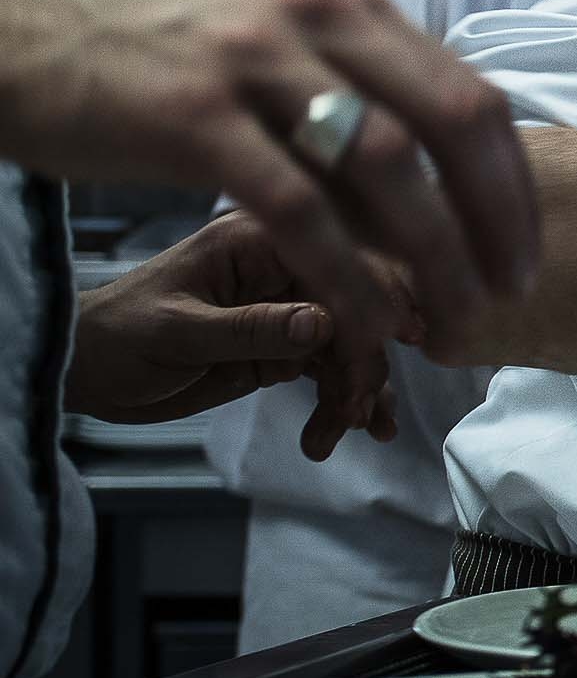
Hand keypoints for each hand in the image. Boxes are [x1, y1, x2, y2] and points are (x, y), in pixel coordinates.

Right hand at [0, 0, 536, 350]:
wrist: (20, 47)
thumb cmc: (158, 64)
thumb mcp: (277, 59)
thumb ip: (355, 109)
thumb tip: (441, 192)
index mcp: (352, 10)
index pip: (472, 96)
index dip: (514, 183)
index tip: (527, 251)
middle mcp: (319, 24)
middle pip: (454, 125)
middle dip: (497, 219)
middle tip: (512, 292)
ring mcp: (257, 66)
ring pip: (387, 168)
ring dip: (435, 254)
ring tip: (451, 319)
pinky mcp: (196, 118)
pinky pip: (298, 209)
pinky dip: (345, 271)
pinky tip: (366, 319)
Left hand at [63, 211, 411, 458]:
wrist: (84, 373)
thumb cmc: (115, 337)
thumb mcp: (178, 332)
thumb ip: (251, 328)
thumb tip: (325, 322)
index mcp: (257, 242)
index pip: (335, 261)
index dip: (373, 302)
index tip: (392, 348)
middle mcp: (284, 268)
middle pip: (358, 307)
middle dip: (364, 362)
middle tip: (354, 411)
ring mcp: (288, 308)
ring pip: (353, 346)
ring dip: (355, 392)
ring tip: (338, 433)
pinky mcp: (286, 346)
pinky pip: (332, 372)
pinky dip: (340, 404)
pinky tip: (334, 435)